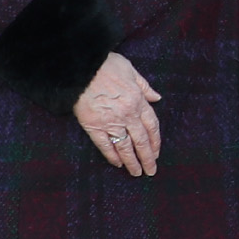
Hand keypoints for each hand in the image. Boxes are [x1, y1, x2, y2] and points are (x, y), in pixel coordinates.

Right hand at [76, 51, 161, 176]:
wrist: (81, 68)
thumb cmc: (106, 65)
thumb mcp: (131, 70)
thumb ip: (145, 86)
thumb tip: (157, 97)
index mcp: (138, 101)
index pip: (152, 126)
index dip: (155, 142)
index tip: (157, 153)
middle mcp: (127, 115)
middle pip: (141, 141)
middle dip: (147, 158)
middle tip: (151, 171)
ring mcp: (110, 122)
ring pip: (125, 146)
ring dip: (132, 161)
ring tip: (136, 173)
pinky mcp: (93, 126)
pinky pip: (105, 145)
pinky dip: (111, 156)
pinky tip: (117, 164)